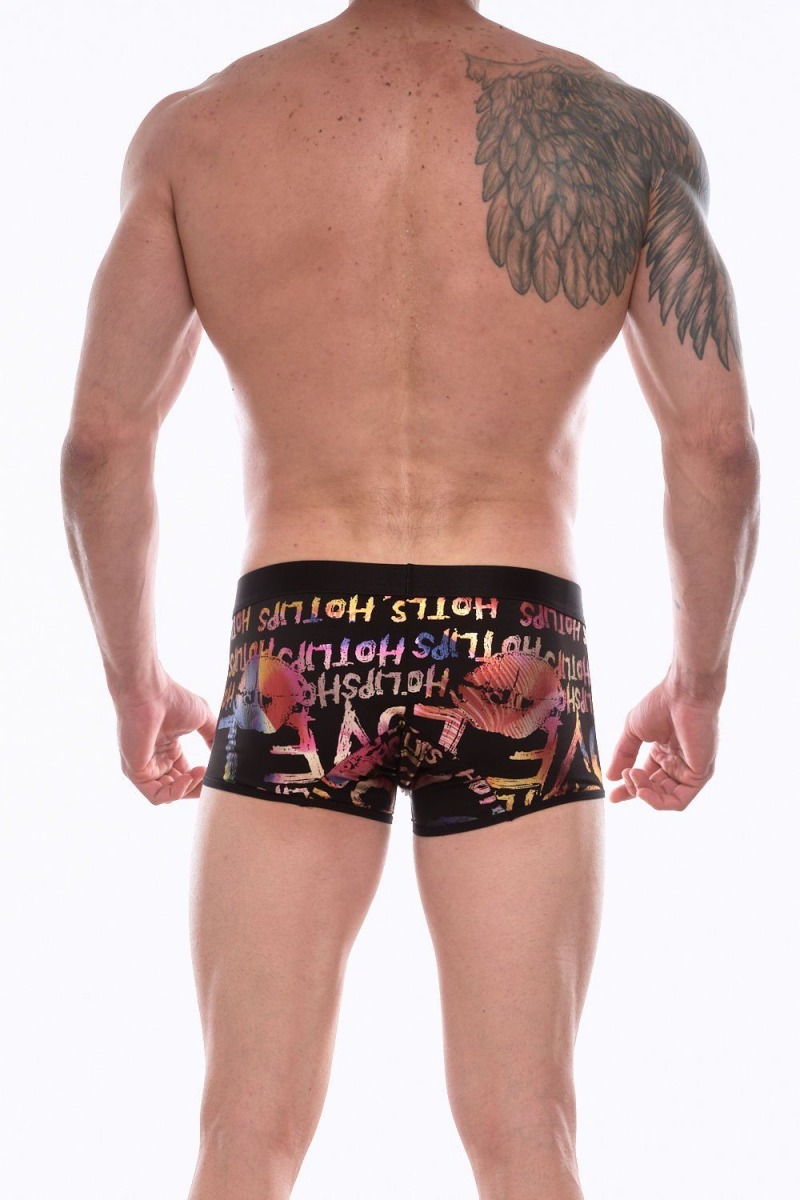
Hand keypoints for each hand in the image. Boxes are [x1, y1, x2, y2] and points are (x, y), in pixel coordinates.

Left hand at [115, 670, 217, 804]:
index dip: (200, 780)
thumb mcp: (202, 718)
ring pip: (167, 794)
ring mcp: (144, 767)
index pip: (184, 776)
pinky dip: (175, 792)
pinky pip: (155, 795)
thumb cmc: (172, 699)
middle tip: (210, 780)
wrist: (150, 692)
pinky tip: (188, 778)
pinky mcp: (135, 772)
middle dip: (196, 787)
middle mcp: (155, 761)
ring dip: (188, 789)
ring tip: (200, 774)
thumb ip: (213, 736)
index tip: (215, 775)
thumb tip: (223, 753)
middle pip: (177, 788)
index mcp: (168, 750)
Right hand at [605, 676, 718, 810]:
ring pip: (665, 798)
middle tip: (621, 779)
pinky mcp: (700, 774)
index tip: (612, 795)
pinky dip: (658, 801)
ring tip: (632, 776)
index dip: (629, 788)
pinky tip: (643, 791)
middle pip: (655, 790)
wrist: (683, 695)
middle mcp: (679, 763)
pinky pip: (679, 800)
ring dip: (643, 792)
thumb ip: (623, 754)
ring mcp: (690, 770)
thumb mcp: (634, 731)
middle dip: (634, 790)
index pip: (647, 778)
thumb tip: (611, 777)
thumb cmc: (661, 704)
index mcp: (665, 752)